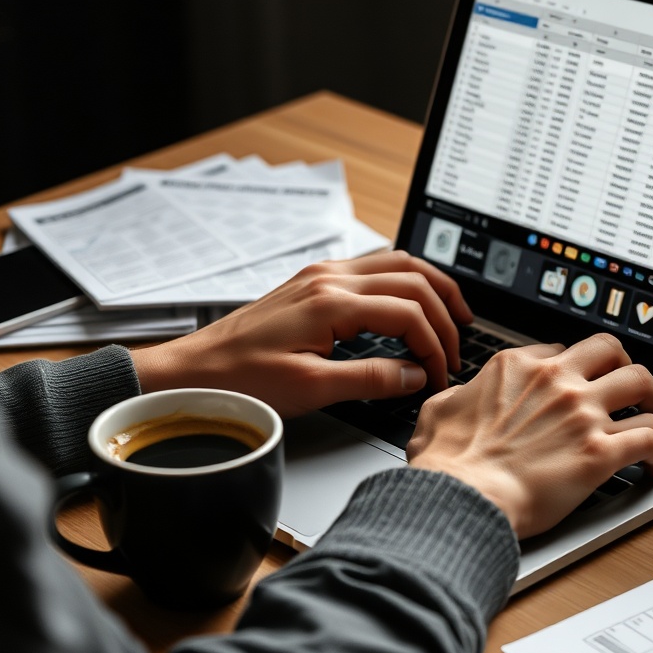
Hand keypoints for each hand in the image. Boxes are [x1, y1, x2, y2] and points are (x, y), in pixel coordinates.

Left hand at [130, 251, 472, 416]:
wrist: (194, 370)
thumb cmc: (241, 380)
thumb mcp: (311, 389)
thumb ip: (372, 378)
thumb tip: (416, 375)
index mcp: (331, 302)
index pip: (408, 313)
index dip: (435, 346)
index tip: (440, 375)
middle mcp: (329, 278)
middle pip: (412, 277)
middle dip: (445, 311)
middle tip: (458, 344)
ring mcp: (321, 275)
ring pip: (396, 263)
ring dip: (430, 286)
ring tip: (452, 313)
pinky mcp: (313, 282)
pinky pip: (373, 268)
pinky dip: (403, 282)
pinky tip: (409, 302)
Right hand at [407, 334, 652, 538]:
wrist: (462, 496)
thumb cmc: (447, 462)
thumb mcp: (438, 410)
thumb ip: (459, 395)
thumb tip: (462, 397)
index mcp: (516, 367)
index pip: (561, 350)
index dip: (574, 367)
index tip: (579, 383)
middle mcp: (556, 382)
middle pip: (612, 350)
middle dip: (626, 365)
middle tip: (630, 386)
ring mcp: (582, 414)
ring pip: (642, 385)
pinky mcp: (601, 452)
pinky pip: (650, 439)